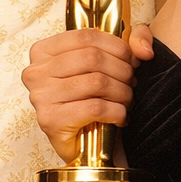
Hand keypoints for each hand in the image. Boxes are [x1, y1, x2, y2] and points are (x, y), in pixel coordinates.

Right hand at [21, 26, 152, 161]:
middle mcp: (35, 72)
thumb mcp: (107, 63)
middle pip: (92, 58)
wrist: (84, 146)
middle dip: (122, 71)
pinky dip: (117, 112)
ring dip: (122, 93)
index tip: (131, 60)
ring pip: (97, 82)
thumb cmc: (92, 101)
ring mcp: (40, 97)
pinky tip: (120, 116)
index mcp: (42, 52)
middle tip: (131, 83)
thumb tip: (145, 51)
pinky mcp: (50, 120)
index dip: (117, 46)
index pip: (85, 36)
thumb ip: (132, 42)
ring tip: (127, 100)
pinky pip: (96, 108)